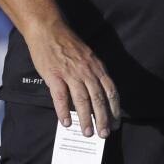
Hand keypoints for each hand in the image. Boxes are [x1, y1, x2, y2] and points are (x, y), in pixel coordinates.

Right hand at [22, 22, 120, 137]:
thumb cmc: (67, 43)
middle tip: (104, 134)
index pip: (110, 91)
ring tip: (87, 133)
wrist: (48, 29)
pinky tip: (66, 123)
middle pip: (98, 99)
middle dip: (103, 119)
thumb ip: (93, 73)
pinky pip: (60, 97)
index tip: (116, 123)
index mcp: (96, 66)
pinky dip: (63, 111)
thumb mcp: (88, 55)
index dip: (114, 109)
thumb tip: (97, 95)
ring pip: (82, 100)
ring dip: (86, 119)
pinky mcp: (54, 75)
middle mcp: (86, 71)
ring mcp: (70, 73)